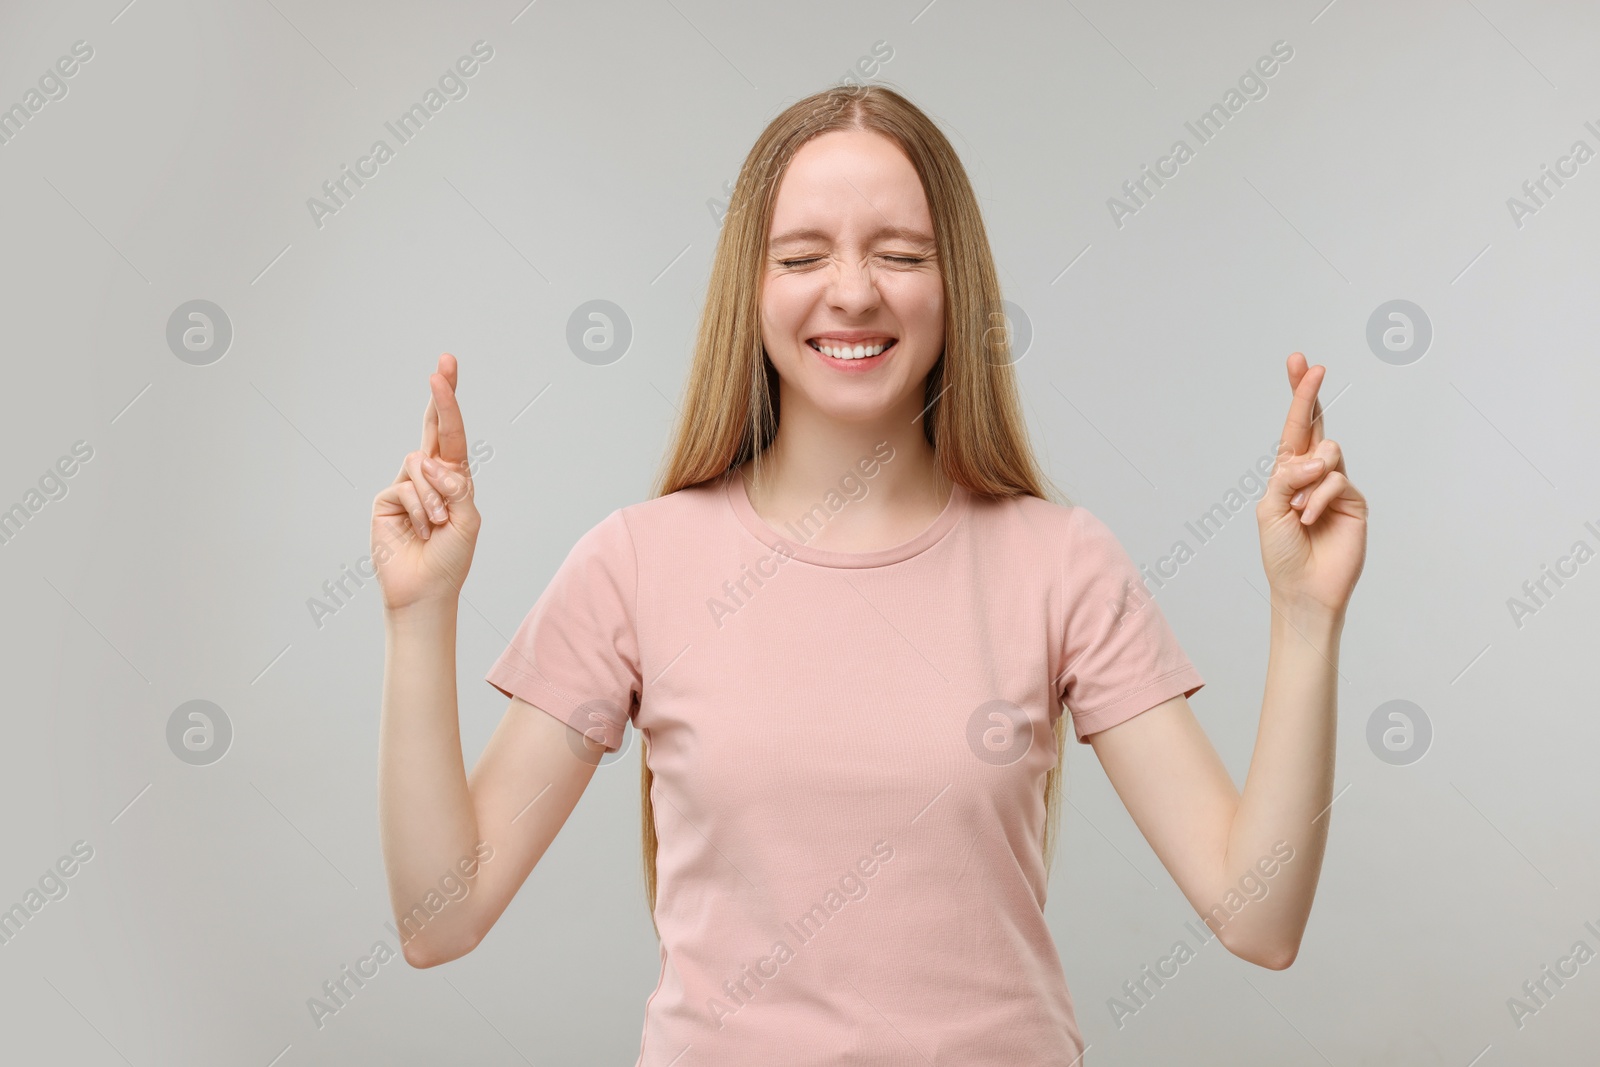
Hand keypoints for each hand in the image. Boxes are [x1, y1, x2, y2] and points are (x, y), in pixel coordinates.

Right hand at [370, 353, 481, 611]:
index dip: (449, 401)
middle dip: (441, 396)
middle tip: (443, 365)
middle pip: (433, 428)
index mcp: (454, 478)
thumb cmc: (450, 557)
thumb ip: (457, 487)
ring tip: (437, 525)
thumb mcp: (467, 520)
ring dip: (436, 496)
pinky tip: (421, 531)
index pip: (452, 434)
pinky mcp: (386, 499)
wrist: (425, 590)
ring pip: (422, 465)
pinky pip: (406, 488)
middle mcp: (429, 476)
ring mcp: (406, 486)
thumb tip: (431, 462)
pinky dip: (420, 510)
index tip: (445, 367)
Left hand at [1255, 353, 1367, 615]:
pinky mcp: (1354, 500)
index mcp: (1287, 474)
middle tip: (1311, 366)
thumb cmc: (1281, 553)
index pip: (1294, 428)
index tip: (1299, 363)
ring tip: (1299, 510)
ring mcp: (1335, 485)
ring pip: (1327, 453)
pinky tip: (1310, 518)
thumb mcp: (1269, 510)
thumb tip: (1314, 456)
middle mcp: (1312, 474)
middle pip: (1316, 425)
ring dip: (1307, 478)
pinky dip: (1318, 497)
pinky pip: (1335, 480)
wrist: (1304, 588)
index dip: (1299, 396)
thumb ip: (1286, 477)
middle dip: (1309, 394)